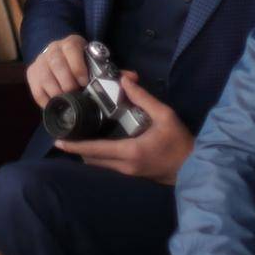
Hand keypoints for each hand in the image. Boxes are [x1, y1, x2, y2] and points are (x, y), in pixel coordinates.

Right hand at [26, 33, 89, 108]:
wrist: (63, 58)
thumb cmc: (81, 64)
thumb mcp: (91, 60)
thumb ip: (96, 70)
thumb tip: (106, 83)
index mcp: (71, 43)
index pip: (71, 49)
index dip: (77, 67)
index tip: (84, 82)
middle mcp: (53, 49)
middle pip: (56, 64)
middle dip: (67, 83)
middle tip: (75, 94)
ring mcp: (41, 60)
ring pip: (45, 76)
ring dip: (56, 92)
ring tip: (65, 101)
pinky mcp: (32, 73)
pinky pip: (36, 89)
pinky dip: (46, 100)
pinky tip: (55, 104)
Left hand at [53, 74, 194, 183]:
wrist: (196, 167)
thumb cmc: (181, 141)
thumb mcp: (165, 115)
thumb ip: (143, 98)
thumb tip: (124, 80)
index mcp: (130, 151)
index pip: (95, 149)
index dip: (75, 146)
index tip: (59, 141)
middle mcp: (125, 166)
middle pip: (93, 159)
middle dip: (78, 148)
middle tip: (67, 132)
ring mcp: (128, 173)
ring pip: (100, 164)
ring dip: (88, 152)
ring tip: (78, 135)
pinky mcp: (133, 174)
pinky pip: (109, 166)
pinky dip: (99, 156)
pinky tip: (98, 142)